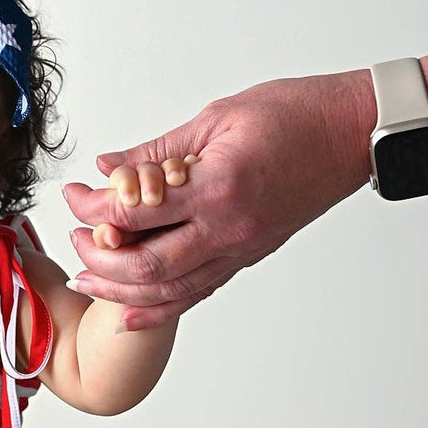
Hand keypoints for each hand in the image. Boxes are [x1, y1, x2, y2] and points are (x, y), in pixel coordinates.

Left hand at [62, 72, 375, 329]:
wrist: (353, 135)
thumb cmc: (296, 114)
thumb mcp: (216, 117)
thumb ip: (157, 151)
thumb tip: (107, 167)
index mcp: (217, 184)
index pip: (134, 210)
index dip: (92, 207)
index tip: (73, 195)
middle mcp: (227, 227)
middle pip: (143, 265)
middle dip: (97, 257)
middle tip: (74, 237)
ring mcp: (239, 249)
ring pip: (166, 289)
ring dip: (119, 290)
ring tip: (86, 277)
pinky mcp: (247, 257)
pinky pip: (195, 293)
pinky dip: (157, 308)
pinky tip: (128, 312)